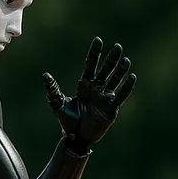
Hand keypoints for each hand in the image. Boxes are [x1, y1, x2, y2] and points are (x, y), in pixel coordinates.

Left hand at [42, 37, 136, 152]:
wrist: (76, 139)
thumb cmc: (67, 122)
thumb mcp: (58, 105)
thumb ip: (53, 90)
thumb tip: (45, 75)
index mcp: (84, 85)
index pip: (91, 65)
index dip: (95, 53)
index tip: (98, 40)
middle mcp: (96, 89)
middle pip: (106, 70)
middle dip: (111, 59)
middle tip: (118, 47)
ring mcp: (105, 97)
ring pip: (115, 80)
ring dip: (120, 71)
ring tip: (126, 60)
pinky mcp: (112, 108)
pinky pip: (121, 95)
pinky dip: (126, 87)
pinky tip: (132, 77)